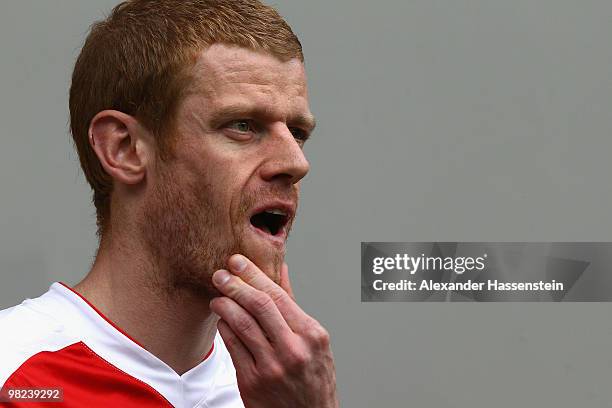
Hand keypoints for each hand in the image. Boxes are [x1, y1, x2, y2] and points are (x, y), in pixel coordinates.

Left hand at [209, 254, 337, 407]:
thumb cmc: (313, 379)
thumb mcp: (315, 342)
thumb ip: (294, 305)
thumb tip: (281, 271)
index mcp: (312, 335)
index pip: (278, 296)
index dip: (254, 275)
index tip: (238, 262)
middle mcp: (293, 349)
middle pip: (258, 306)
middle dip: (235, 285)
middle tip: (221, 274)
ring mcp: (272, 367)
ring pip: (242, 325)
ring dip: (225, 305)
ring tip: (218, 296)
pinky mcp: (253, 383)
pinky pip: (232, 347)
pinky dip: (225, 329)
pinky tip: (222, 320)